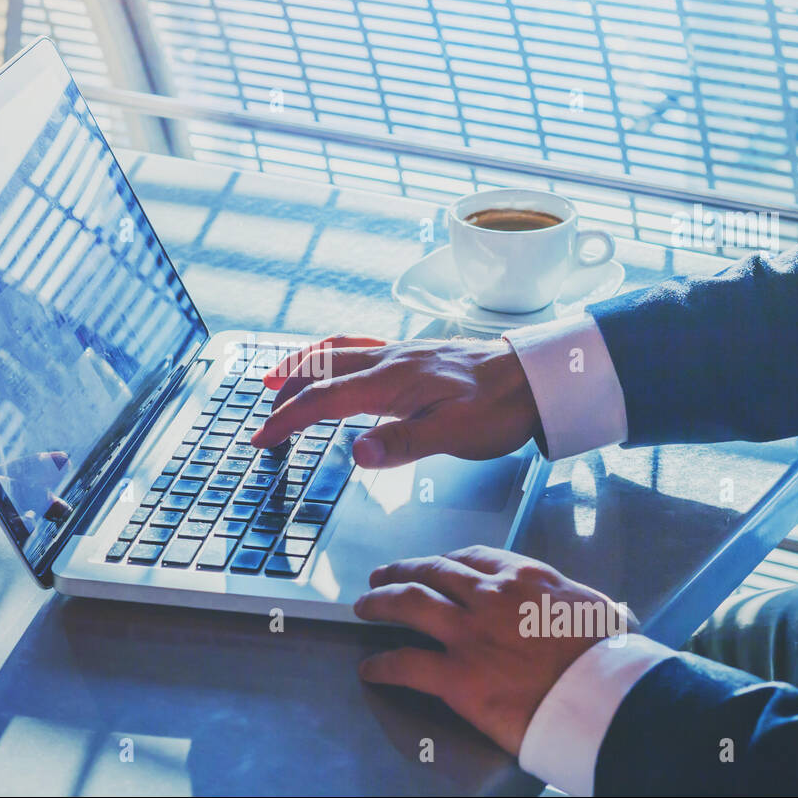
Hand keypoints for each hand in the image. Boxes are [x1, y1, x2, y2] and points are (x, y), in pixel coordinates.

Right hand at [250, 334, 541, 467]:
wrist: (535, 377)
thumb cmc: (499, 408)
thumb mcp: (454, 434)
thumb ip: (403, 443)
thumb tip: (356, 452)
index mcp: (391, 382)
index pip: (323, 400)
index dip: (287, 420)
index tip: (262, 438)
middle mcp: (388, 360)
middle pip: (320, 372)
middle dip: (285, 395)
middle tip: (263, 419)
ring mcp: (400, 352)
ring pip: (335, 352)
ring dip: (301, 365)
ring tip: (277, 378)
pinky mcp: (413, 352)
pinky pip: (358, 345)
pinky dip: (331, 354)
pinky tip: (333, 362)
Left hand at [354, 545, 634, 755]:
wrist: (607, 698)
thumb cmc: (611, 658)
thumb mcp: (594, 608)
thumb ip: (565, 601)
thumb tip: (570, 608)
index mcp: (525, 577)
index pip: (472, 557)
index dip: (445, 559)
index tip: (435, 564)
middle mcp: (490, 596)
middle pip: (432, 571)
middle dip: (402, 570)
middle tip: (382, 574)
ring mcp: (469, 634)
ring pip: (408, 603)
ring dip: (380, 602)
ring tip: (363, 605)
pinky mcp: (457, 676)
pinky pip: (406, 664)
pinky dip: (382, 665)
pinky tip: (370, 668)